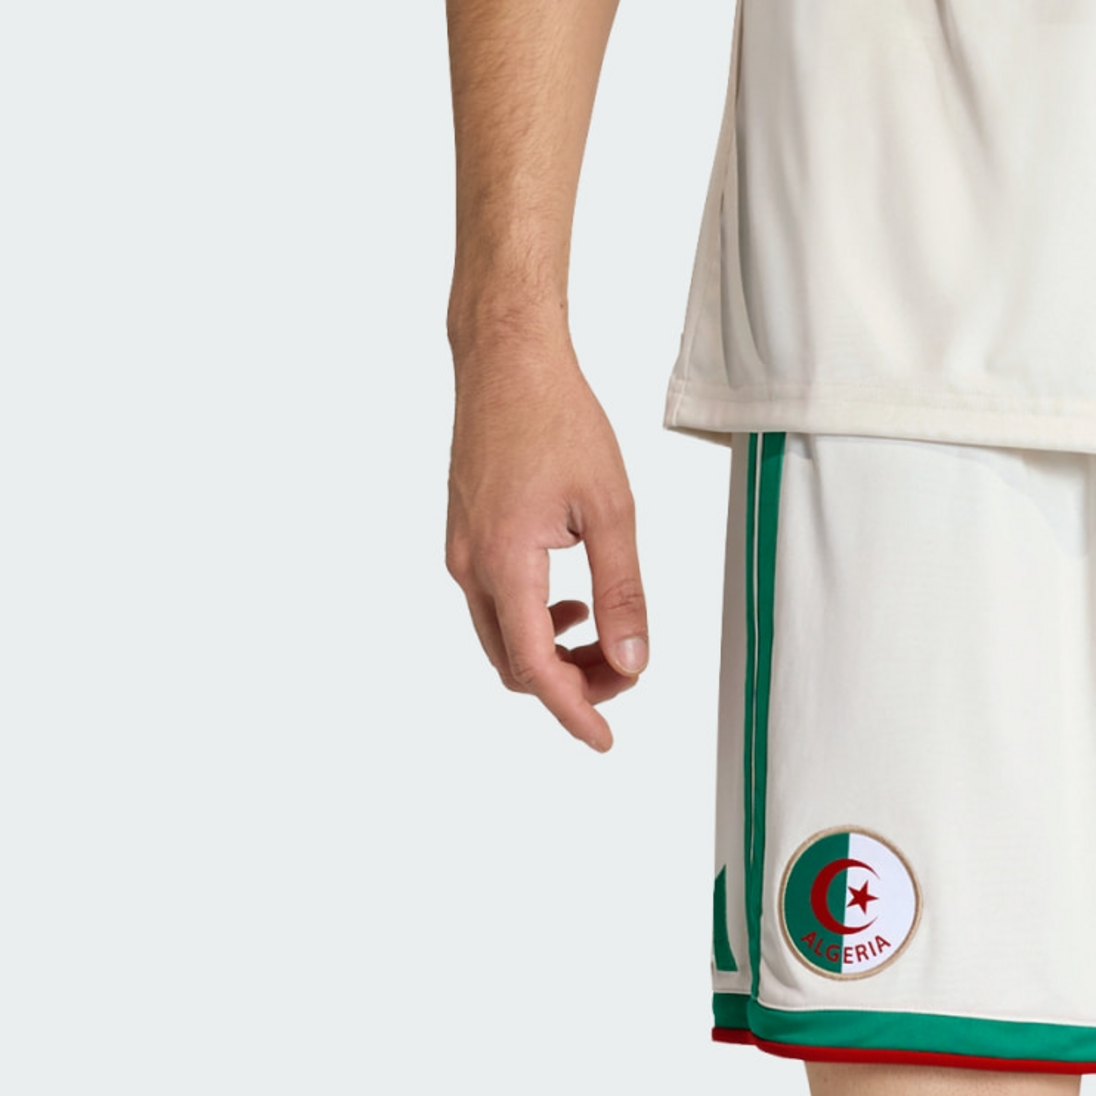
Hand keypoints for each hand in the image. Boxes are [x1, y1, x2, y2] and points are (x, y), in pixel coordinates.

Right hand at [446, 328, 646, 752]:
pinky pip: (497, 608)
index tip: (604, 738)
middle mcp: (471, 566)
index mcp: (505, 563)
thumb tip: (633, 660)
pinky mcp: (465, 538)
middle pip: (517, 666)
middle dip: (572, 685)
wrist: (505, 357)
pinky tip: (573, 601)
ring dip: (554, 655)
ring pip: (504, 641)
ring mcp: (462, 553)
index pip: (537, 670)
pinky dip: (537, 624)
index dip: (573, 712)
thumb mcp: (609, 509)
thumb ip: (624, 593)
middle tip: (624, 672)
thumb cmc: (556, 416)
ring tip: (604, 634)